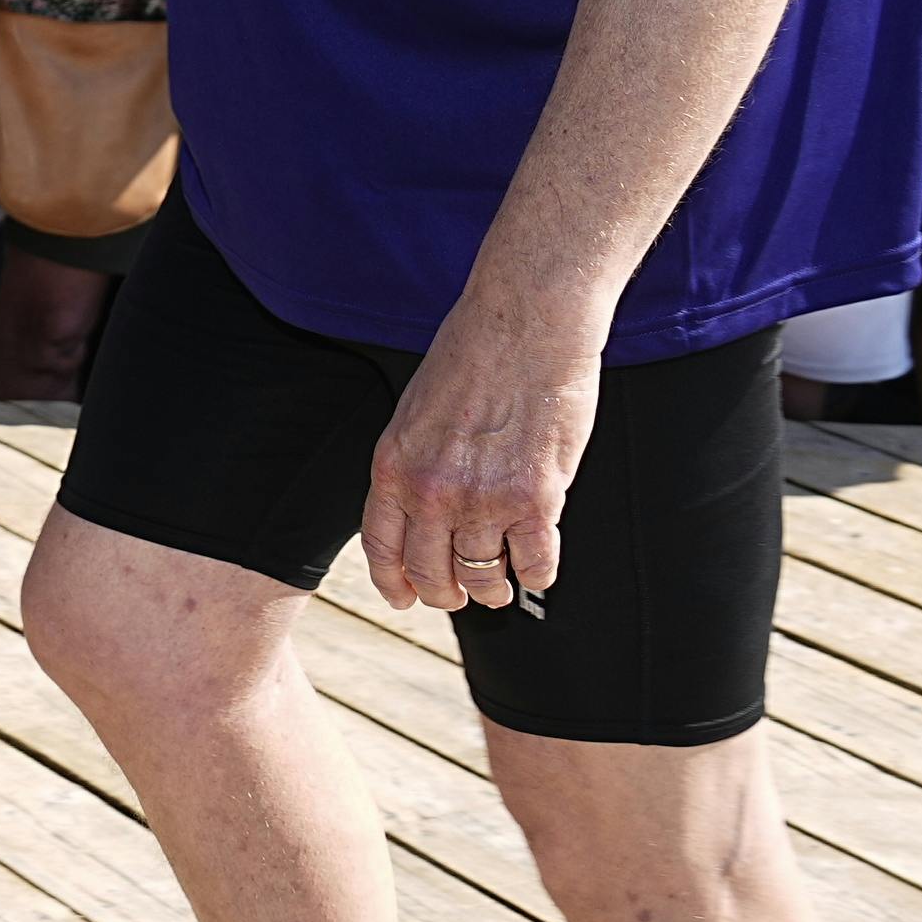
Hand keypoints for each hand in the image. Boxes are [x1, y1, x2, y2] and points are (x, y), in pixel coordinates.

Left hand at [359, 307, 591, 612]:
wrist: (525, 323)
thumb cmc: (474, 354)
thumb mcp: (417, 412)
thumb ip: (415, 464)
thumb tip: (422, 511)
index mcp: (393, 467)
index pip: (383, 548)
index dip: (393, 582)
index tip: (405, 598)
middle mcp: (431, 492)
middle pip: (430, 572)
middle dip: (445, 593)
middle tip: (461, 594)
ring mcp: (482, 500)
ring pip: (482, 576)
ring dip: (492, 588)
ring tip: (501, 585)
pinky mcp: (535, 500)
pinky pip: (535, 564)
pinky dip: (537, 573)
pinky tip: (538, 565)